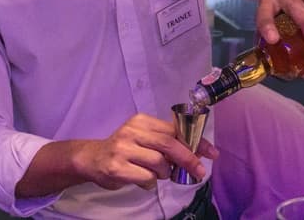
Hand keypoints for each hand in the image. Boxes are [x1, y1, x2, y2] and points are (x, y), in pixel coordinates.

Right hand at [74, 113, 218, 190]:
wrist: (92, 158)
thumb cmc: (124, 149)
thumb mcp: (143, 137)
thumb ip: (165, 141)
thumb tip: (196, 151)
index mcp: (142, 121)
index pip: (175, 130)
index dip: (195, 142)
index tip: (211, 153)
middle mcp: (132, 131)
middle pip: (169, 144)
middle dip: (188, 159)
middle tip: (200, 172)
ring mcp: (123, 149)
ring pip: (159, 163)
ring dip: (164, 173)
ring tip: (156, 174)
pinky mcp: (117, 167)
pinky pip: (146, 178)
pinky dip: (150, 182)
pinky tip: (143, 180)